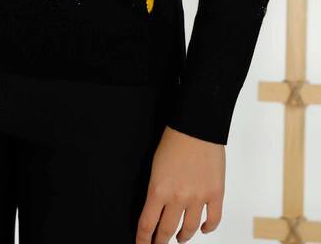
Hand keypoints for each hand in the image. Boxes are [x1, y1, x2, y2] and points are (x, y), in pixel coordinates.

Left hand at [136, 125, 224, 243]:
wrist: (196, 126)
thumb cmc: (174, 140)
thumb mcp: (156, 167)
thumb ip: (156, 188)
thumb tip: (156, 207)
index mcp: (158, 190)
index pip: (147, 224)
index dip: (143, 239)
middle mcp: (178, 198)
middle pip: (167, 231)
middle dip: (161, 242)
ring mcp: (198, 198)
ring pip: (189, 229)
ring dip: (183, 236)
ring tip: (180, 238)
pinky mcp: (215, 194)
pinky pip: (213, 220)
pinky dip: (208, 228)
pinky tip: (204, 229)